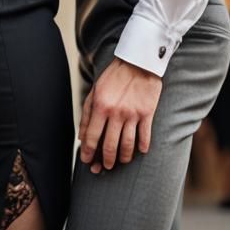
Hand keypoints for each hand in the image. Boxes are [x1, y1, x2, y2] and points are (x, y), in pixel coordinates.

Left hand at [79, 57, 162, 173]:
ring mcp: (132, 114)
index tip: (87, 162)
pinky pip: (145, 136)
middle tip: (104, 167)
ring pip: (127, 145)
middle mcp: (116, 113)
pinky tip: (140, 151)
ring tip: (121, 162)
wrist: (138, 62)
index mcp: (100, 106)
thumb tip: (81, 136)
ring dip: (123, 158)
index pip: (92, 137)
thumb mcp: (95, 91)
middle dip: (105, 160)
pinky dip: (142, 147)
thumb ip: (87, 114)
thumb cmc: (114, 77)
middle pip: (109, 145)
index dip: (88, 152)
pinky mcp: (147, 113)